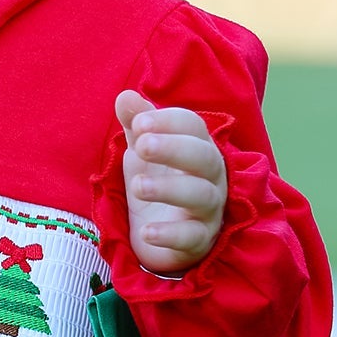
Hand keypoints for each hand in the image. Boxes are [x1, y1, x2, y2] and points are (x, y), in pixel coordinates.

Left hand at [115, 90, 226, 273]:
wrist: (162, 234)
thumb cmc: (159, 181)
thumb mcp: (145, 152)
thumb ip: (138, 124)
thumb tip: (125, 96)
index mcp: (198, 148)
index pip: (193, 127)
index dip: (168, 121)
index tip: (139, 122)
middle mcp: (211, 176)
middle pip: (203, 157)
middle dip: (174, 148)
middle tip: (142, 145)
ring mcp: (208, 210)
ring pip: (200, 196)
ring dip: (169, 189)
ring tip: (137, 186)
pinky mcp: (199, 240)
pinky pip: (191, 237)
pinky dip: (170, 234)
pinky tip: (146, 231)